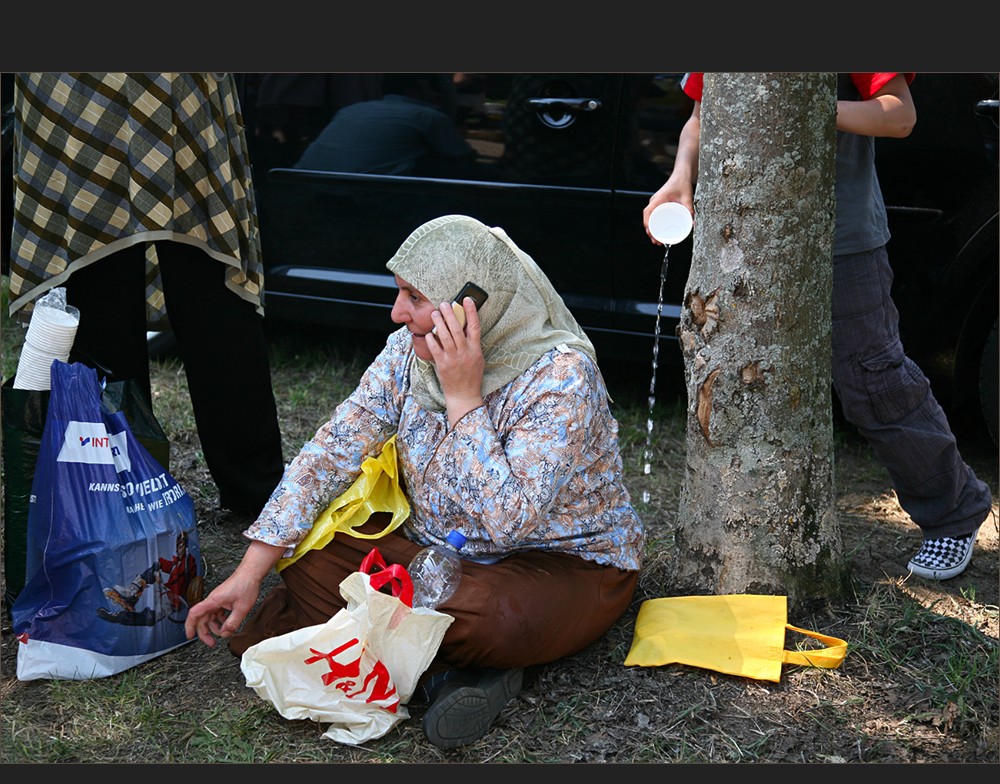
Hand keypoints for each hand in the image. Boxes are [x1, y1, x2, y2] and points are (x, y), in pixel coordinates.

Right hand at [185, 540, 281, 646]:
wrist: (251, 573)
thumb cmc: (246, 584)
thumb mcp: (242, 608)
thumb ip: (232, 623)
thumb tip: (224, 634)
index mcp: (213, 601)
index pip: (194, 614)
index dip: (189, 626)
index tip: (189, 636)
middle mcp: (213, 600)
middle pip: (202, 619)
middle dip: (205, 633)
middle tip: (212, 643)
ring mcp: (218, 600)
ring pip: (210, 617)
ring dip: (215, 627)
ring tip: (224, 633)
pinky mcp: (223, 600)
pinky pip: (218, 613)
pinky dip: (221, 620)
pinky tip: (229, 623)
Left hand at [427, 297, 485, 426]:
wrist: (464, 395)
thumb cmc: (471, 376)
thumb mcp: (478, 358)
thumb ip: (472, 343)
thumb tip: (466, 326)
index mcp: (475, 349)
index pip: (475, 326)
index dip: (471, 312)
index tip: (466, 299)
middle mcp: (465, 352)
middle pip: (457, 328)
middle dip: (450, 314)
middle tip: (444, 303)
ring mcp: (453, 358)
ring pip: (445, 336)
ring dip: (439, 323)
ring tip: (434, 313)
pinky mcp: (442, 365)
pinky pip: (435, 349)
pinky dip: (431, 339)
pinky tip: (428, 333)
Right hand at [643, 177, 694, 245]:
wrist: (681, 175)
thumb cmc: (682, 183)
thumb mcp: (687, 197)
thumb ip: (690, 209)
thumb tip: (693, 223)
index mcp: (658, 199)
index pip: (648, 212)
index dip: (648, 224)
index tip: (651, 234)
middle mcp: (655, 201)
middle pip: (647, 218)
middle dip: (650, 231)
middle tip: (656, 242)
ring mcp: (655, 203)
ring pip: (649, 218)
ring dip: (651, 230)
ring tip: (657, 240)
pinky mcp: (658, 204)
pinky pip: (653, 216)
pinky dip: (653, 225)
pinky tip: (657, 232)